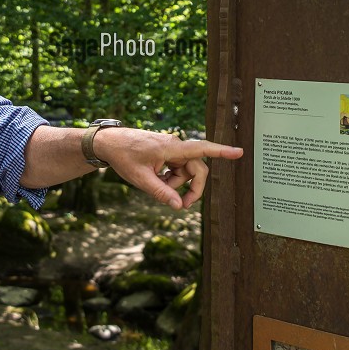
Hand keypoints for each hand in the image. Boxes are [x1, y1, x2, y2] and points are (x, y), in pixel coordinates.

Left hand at [93, 129, 243, 209]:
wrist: (109, 143)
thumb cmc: (123, 156)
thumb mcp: (141, 180)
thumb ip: (161, 193)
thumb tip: (178, 206)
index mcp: (171, 148)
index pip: (202, 149)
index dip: (222, 152)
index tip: (239, 152)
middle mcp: (175, 147)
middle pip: (197, 170)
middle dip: (192, 188)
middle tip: (182, 206)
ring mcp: (171, 150)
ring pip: (186, 172)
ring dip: (177, 184)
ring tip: (157, 187)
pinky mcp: (167, 154)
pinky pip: (177, 169)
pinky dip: (170, 179)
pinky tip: (156, 180)